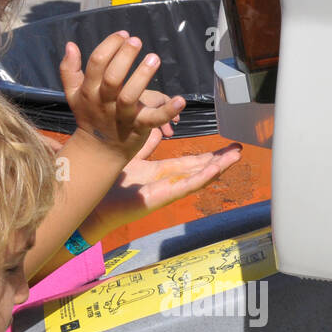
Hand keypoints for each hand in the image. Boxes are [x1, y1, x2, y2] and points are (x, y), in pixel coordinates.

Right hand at [60, 31, 184, 160]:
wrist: (99, 151)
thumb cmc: (90, 116)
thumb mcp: (74, 94)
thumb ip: (69, 70)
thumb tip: (70, 44)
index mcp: (90, 91)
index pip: (96, 63)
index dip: (110, 46)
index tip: (124, 35)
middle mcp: (104, 103)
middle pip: (112, 78)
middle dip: (124, 57)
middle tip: (136, 41)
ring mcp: (122, 116)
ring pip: (129, 96)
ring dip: (142, 76)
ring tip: (154, 58)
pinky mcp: (139, 128)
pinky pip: (154, 120)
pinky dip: (168, 112)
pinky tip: (180, 100)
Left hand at [97, 139, 242, 225]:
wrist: (92, 203)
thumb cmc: (107, 185)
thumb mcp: (130, 157)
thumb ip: (144, 144)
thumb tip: (157, 128)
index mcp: (159, 173)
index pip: (190, 163)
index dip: (208, 155)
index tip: (225, 146)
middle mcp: (166, 183)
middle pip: (199, 170)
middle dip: (220, 160)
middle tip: (239, 149)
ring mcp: (165, 192)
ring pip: (197, 179)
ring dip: (217, 168)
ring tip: (235, 157)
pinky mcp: (160, 198)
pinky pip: (184, 187)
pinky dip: (201, 178)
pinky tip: (216, 170)